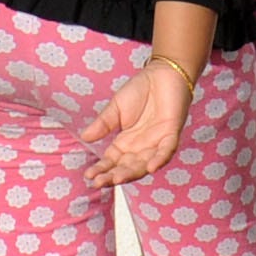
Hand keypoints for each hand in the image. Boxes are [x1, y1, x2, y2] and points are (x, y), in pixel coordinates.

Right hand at [81, 57, 194, 189]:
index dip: (101, 169)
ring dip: (132, 173)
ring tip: (117, 179)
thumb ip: (103, 124)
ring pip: (144, 164)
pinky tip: (151, 168)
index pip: (112, 161)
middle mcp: (140, 147)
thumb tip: (84, 138)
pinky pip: (166, 150)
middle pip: (126, 167)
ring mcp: (156, 142)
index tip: (89, 176)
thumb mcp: (115, 109)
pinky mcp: (171, 134)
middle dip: (113, 176)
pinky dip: (160, 159)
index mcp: (125, 143)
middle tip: (99, 183)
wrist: (162, 73)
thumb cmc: (139, 91)